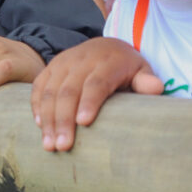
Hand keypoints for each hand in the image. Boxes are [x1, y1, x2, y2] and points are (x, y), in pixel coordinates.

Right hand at [30, 37, 162, 151]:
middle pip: (69, 90)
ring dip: (47, 118)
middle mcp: (81, 60)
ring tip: (49, 145)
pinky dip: (36, 106)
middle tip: (63, 146)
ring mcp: (63, 63)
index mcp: (107, 61)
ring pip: (50, 91)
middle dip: (63, 119)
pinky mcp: (50, 67)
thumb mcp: (141, 70)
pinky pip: (38, 86)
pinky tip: (39, 125)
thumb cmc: (126, 67)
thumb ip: (146, 80)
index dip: (89, 101)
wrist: (105, 45)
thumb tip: (155, 88)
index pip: (96, 82)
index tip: (84, 123)